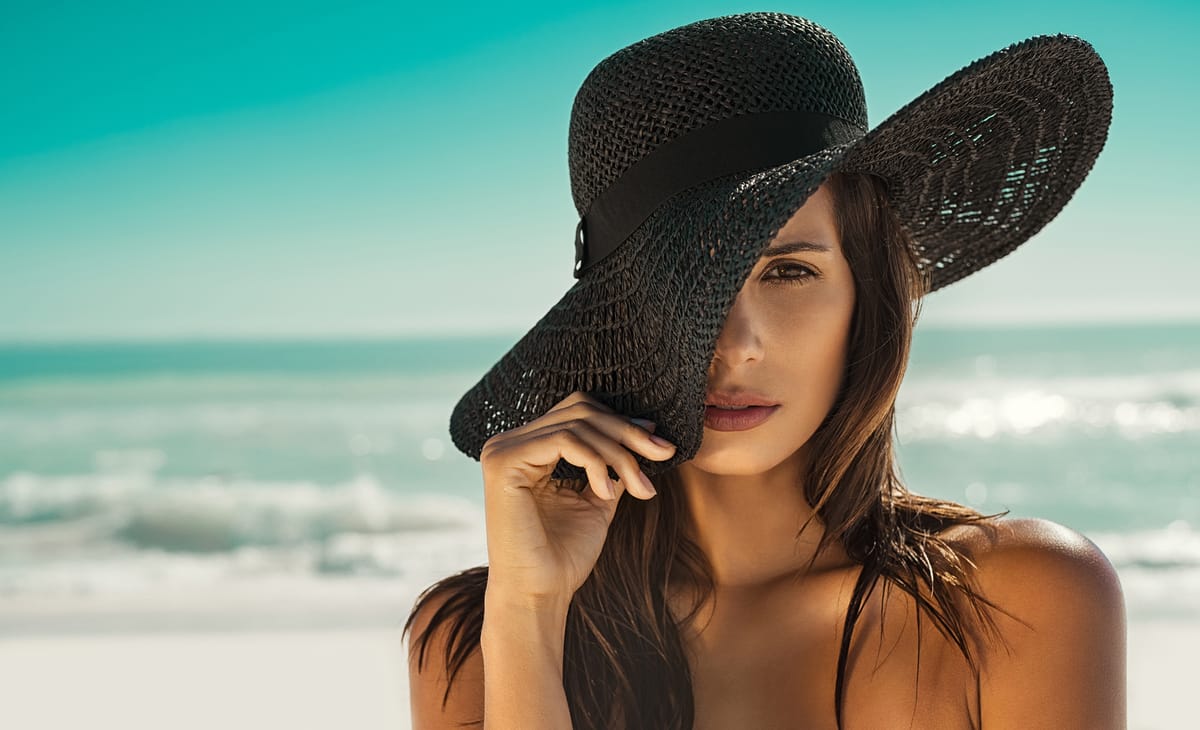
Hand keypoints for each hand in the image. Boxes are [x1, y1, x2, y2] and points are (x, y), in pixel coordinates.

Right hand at [478, 391, 676, 605]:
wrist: (539, 595)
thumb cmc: (565, 556)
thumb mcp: (599, 498)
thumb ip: (612, 464)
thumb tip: (647, 429)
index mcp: (528, 448)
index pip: (579, 412)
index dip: (622, 423)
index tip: (660, 446)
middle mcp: (510, 442)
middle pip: (581, 410)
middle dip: (628, 433)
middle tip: (662, 455)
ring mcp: (502, 449)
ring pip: (577, 424)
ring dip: (619, 454)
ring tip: (639, 487)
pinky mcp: (503, 462)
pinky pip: (564, 441)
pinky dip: (596, 463)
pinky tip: (607, 493)